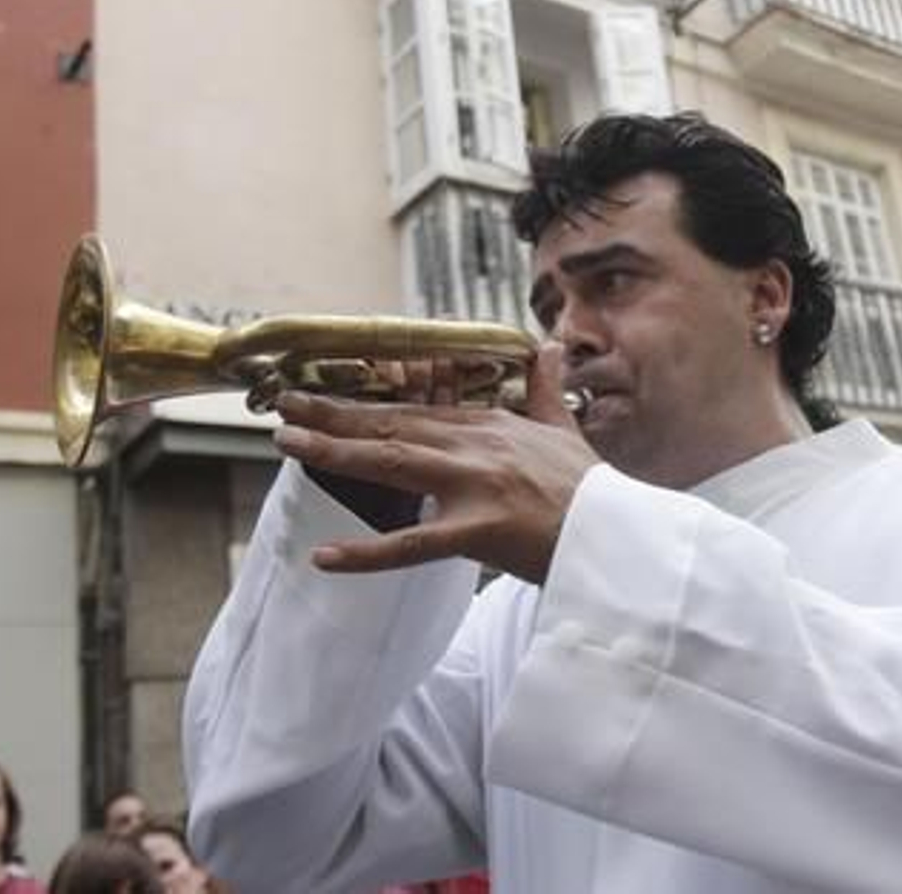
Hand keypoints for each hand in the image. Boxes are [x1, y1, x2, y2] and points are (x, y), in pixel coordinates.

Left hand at [271, 344, 598, 583]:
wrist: (618, 535)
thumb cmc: (590, 490)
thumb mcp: (563, 429)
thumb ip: (544, 388)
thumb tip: (550, 346)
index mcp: (491, 425)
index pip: (415, 408)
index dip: (366, 401)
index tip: (327, 393)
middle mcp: (476, 446)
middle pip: (392, 427)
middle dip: (334, 416)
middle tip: (284, 406)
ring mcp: (474, 486)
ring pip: (392, 464)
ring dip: (335, 452)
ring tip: (288, 441)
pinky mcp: (478, 532)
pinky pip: (412, 545)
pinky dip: (366, 553)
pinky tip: (325, 557)